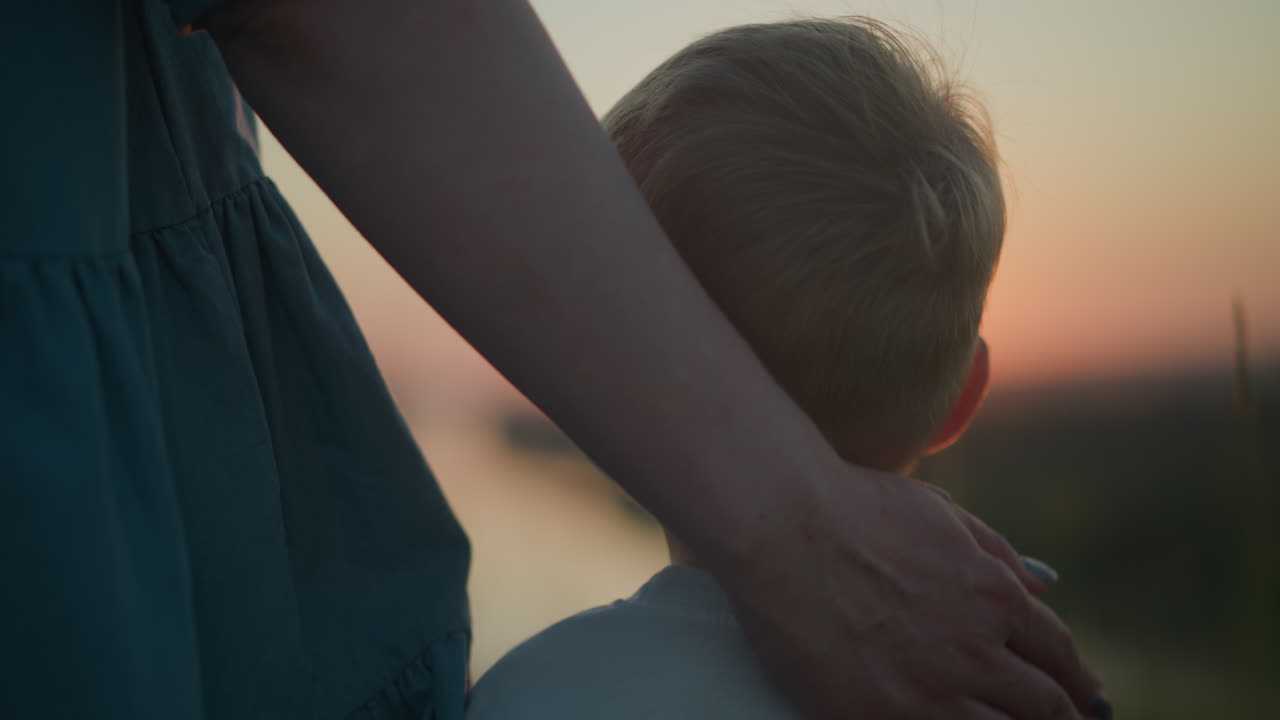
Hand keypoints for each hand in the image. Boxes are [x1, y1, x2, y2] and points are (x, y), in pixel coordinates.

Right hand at [710, 464, 1101, 718]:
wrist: (783, 529)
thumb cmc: (855, 509)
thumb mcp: (940, 514)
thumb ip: (998, 553)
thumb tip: (1045, 585)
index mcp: (995, 596)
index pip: (1058, 653)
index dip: (1077, 679)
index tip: (1086, 695)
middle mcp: (973, 651)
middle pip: (1043, 705)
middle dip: (1063, 717)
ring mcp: (927, 694)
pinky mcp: (879, 718)